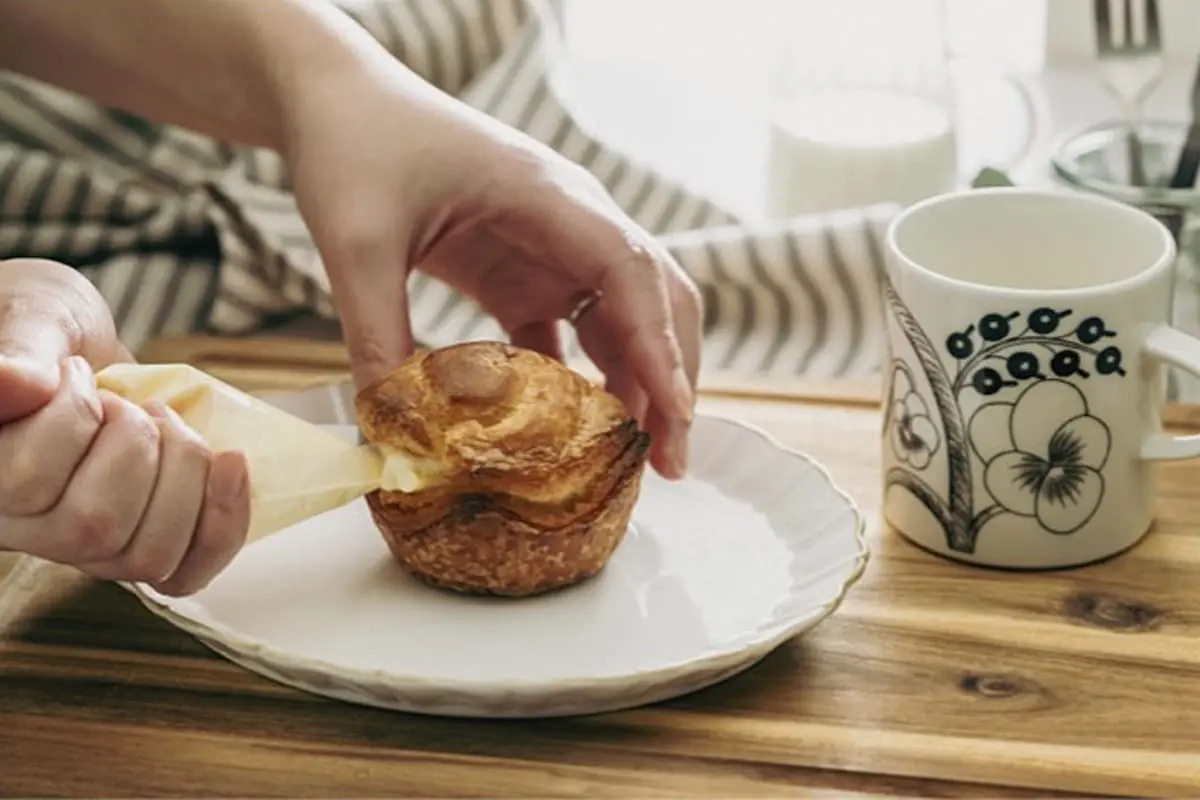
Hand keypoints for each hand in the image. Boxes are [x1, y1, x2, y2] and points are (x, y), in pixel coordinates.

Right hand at [0, 259, 250, 594]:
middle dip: (136, 442)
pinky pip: (186, 574)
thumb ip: (19, 350)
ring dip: (181, 473)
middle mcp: (27, 527)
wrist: (83, 345)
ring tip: (164, 422)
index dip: (71, 417)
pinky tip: (231, 462)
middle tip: (129, 402)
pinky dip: (222, 521)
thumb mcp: (36, 317)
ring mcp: (86, 547)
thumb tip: (10, 383)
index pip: (26, 480)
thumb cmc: (48, 329)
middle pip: (95, 526)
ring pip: (148, 554)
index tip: (76, 374)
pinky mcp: (140, 545)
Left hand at [284, 76, 700, 478]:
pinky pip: (572, 334)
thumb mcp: (356, 243)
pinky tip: (574, 433)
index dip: (659, 347)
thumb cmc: (354, 145)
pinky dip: (583, 381)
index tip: (675, 416)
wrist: (335, 99)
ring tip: (633, 459)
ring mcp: (552, 247)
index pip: (631, 272)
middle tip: (669, 461)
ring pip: (624, 320)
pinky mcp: (523, 271)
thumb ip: (377, 337)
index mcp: (548, 196)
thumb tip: (395, 437)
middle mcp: (569, 221)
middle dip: (673, 376)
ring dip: (637, 384)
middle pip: (655, 299)